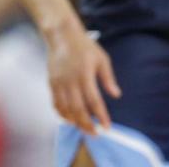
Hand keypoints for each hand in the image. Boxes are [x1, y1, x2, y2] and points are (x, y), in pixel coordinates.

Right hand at [46, 19, 120, 134]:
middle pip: (78, 109)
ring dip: (74, 122)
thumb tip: (116, 95)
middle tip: (95, 134)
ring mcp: (59, 82)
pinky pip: (55, 103)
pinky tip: (69, 119)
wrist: (61, 35)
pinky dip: (61, 114)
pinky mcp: (51, 82)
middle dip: (87, 124)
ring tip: (84, 128)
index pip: (93, 100)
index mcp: (85, 74)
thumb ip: (108, 78)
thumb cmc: (84, 46)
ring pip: (65, 108)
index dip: (100, 115)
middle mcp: (70, 80)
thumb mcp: (101, 58)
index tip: (107, 127)